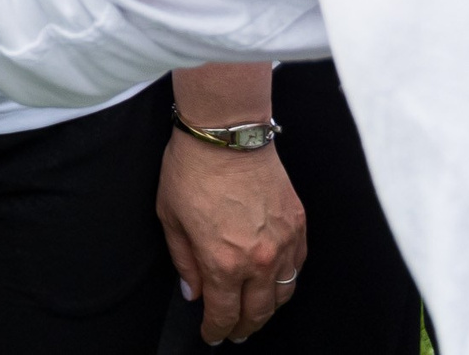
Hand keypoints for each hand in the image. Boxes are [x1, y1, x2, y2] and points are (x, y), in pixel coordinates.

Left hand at [158, 131, 306, 343]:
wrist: (226, 135)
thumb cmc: (191, 171)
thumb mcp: (170, 218)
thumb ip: (183, 261)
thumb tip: (193, 293)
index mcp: (223, 262)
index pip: (224, 313)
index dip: (216, 330)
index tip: (211, 335)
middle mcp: (259, 260)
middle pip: (258, 312)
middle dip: (244, 327)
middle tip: (234, 332)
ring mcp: (284, 243)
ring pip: (284, 294)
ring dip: (268, 309)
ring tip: (255, 313)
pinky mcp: (299, 226)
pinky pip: (298, 265)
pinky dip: (287, 279)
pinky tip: (276, 281)